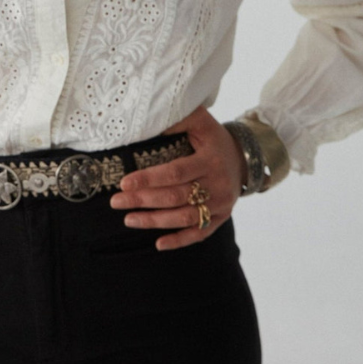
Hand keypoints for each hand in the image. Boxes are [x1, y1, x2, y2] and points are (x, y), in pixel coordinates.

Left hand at [109, 106, 245, 251]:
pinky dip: (179, 241)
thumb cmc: (214, 139)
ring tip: (128, 220)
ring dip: (154, 221)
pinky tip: (158, 244)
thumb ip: (180, 119)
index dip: (149, 178)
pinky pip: (199, 233)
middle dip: (143, 200)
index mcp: (210, 160)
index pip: (175, 172)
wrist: (245, 158)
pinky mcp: (220, 218)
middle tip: (117, 202)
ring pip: (184, 218)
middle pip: (176, 197)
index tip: (124, 182)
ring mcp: (220, 205)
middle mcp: (217, 185)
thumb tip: (151, 120)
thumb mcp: (202, 122)